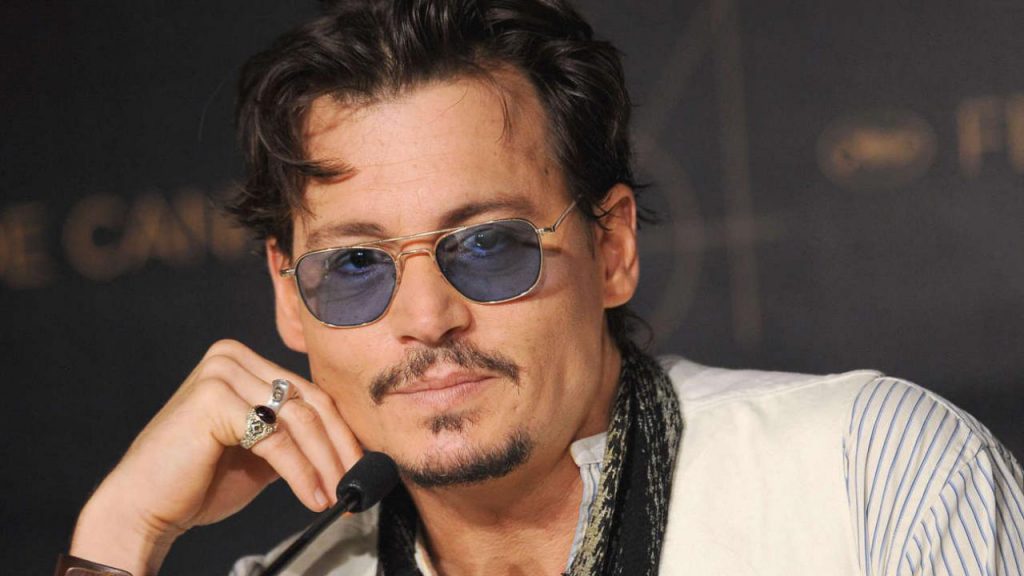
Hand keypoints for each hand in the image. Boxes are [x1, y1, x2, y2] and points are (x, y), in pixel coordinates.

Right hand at [69, 339, 362, 574]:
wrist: (145, 507)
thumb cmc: (198, 482)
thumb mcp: (260, 451)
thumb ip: (295, 436)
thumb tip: (348, 446)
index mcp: (243, 361)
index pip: (311, 393)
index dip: (342, 432)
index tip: (362, 466)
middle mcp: (232, 357)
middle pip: (311, 401)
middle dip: (341, 448)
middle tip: (358, 484)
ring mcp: (221, 373)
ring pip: (299, 419)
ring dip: (326, 464)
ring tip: (337, 495)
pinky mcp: (214, 398)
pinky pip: (277, 438)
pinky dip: (302, 472)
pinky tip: (313, 496)